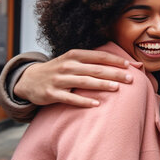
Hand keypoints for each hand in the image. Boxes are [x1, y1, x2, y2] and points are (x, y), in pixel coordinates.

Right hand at [13, 49, 132, 106]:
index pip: (99, 56)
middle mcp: (67, 65)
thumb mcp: (73, 61)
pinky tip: (96, 104)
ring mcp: (59, 80)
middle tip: (130, 79)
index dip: (115, 60)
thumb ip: (93, 62)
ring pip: (84, 82)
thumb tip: (121, 64)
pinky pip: (70, 98)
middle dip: (114, 73)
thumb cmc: (59, 70)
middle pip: (95, 69)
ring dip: (102, 85)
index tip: (130, 66)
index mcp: (74, 55)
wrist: (29, 80)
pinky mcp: (52, 94)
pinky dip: (84, 101)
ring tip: (117, 88)